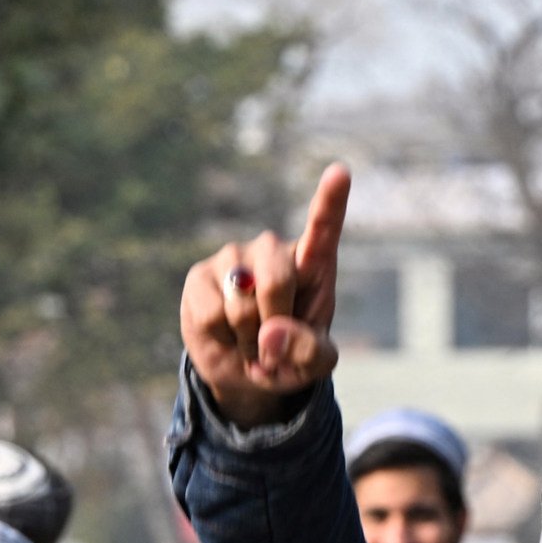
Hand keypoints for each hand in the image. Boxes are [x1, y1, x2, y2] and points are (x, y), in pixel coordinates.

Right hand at [181, 164, 350, 428]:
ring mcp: (233, 258)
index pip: (323, 227)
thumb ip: (309, 352)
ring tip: (250, 343)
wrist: (244, 370)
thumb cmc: (290, 355)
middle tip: (274, 346)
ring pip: (240, 303)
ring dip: (247, 339)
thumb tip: (271, 332)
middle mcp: (272, 249)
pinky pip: (211, 314)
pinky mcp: (200, 275)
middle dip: (275, 324)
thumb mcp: (315, 364)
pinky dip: (221, 339)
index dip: (330, 200)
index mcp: (312, 263)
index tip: (340, 172)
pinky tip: (225, 336)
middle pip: (276, 280)